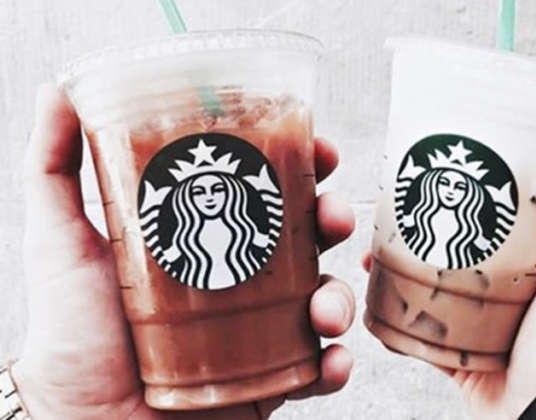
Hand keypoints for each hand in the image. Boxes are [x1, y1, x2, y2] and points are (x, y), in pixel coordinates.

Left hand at [12, 85, 355, 419]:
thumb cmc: (72, 333)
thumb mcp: (62, 240)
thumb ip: (55, 168)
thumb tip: (56, 90)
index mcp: (210, 239)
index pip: (266, 191)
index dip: (301, 167)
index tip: (318, 149)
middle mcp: (244, 279)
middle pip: (309, 238)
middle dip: (333, 220)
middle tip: (331, 217)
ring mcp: (262, 328)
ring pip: (325, 298)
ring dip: (340, 297)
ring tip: (323, 311)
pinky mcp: (271, 378)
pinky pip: (319, 368)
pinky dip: (336, 364)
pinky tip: (329, 361)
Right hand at [363, 186, 535, 418]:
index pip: (505, 233)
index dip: (478, 210)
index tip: (450, 188)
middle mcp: (509, 301)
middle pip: (462, 259)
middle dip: (430, 240)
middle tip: (402, 222)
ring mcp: (481, 329)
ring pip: (435, 293)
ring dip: (405, 276)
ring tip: (377, 258)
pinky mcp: (459, 356)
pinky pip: (421, 335)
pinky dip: (399, 321)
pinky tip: (378, 302)